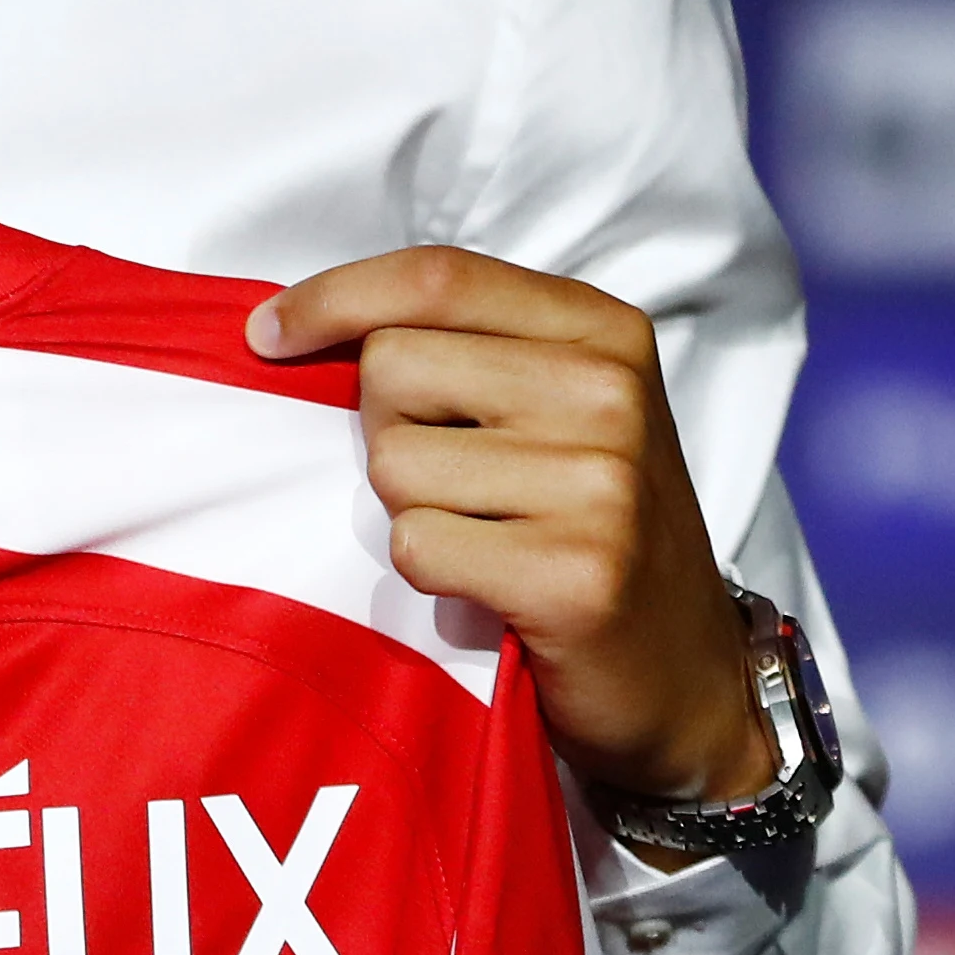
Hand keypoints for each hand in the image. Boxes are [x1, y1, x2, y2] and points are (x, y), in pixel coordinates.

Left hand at [250, 247, 771, 824]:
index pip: (436, 279)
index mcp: (603, 332)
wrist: (685, 675)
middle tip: (457, 484)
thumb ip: (465, 350)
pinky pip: (416, 545)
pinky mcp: (575, 574)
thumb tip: (298, 324)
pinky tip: (493, 588)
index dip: (334, 297)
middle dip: (389, 429)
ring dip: (413, 511)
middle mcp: (609, 392)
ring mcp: (599, 483)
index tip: (268, 331)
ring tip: (487, 538)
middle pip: (392, 368)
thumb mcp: (560, 409)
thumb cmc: (594, 530)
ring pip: (393, 463)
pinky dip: (431, 574)